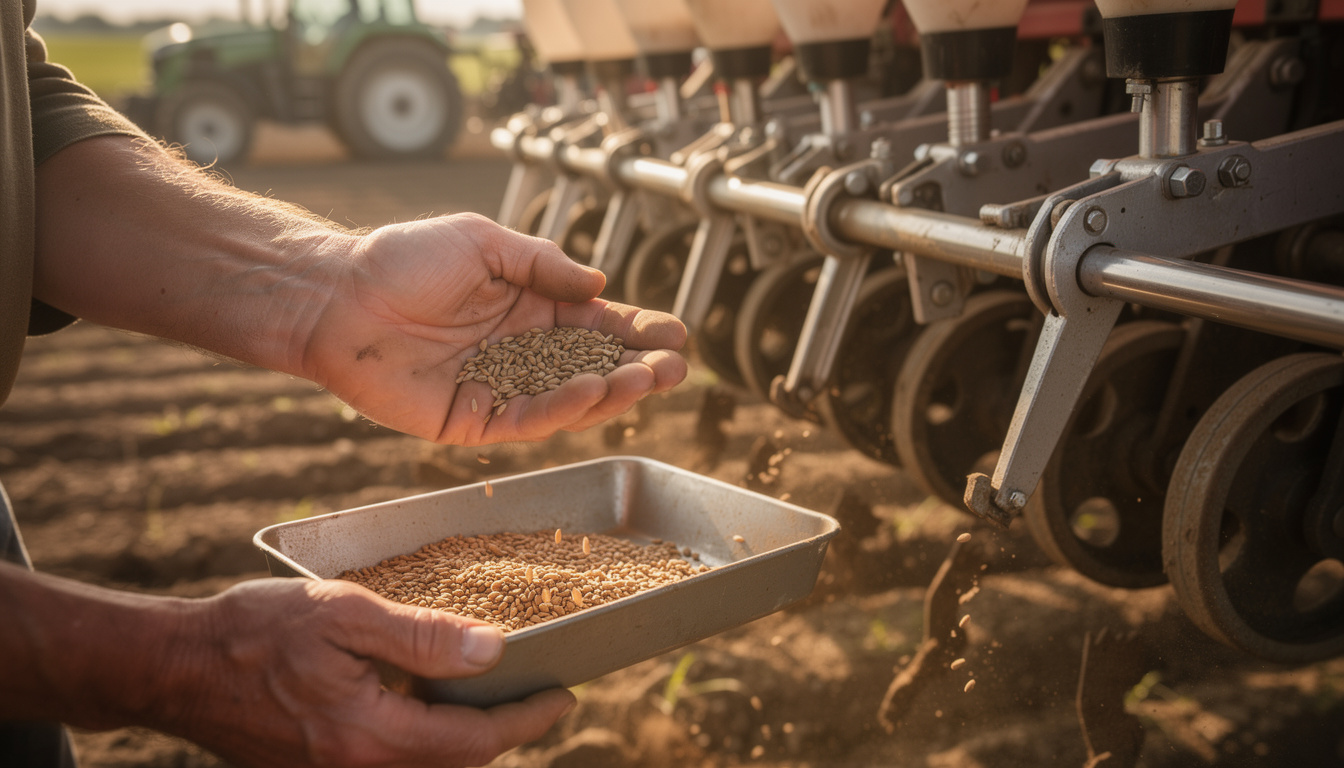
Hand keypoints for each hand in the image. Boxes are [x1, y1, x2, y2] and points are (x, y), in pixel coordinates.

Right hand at [173, 578, 574, 767]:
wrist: (174, 668)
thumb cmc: (254, 630)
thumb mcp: (345, 614)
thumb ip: (422, 637)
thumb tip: (492, 649)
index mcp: (371, 737)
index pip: (474, 743)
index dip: (527, 720)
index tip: (563, 697)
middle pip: (455, 765)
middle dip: (502, 735)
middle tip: (535, 697)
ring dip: (464, 740)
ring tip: (492, 698)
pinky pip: (390, 764)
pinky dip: (424, 741)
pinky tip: (429, 703)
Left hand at [301, 213, 687, 443]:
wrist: (337, 295)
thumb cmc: (403, 258)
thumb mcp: (483, 241)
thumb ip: (542, 264)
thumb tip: (599, 286)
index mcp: (529, 308)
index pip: (596, 325)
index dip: (636, 331)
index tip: (674, 334)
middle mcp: (521, 351)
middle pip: (592, 367)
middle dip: (637, 369)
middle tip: (675, 369)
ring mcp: (499, 388)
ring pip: (568, 400)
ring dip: (611, 392)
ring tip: (646, 381)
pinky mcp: (471, 420)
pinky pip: (526, 420)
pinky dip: (562, 408)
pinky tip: (591, 389)